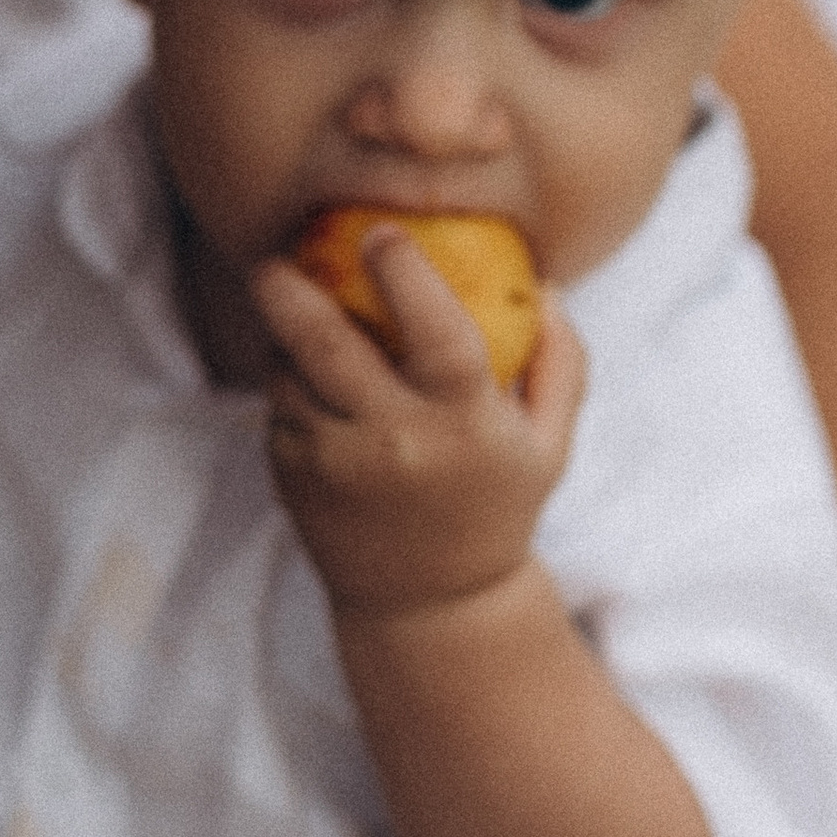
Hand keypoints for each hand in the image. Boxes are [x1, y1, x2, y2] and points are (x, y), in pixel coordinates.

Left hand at [251, 231, 585, 618]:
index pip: (435, 330)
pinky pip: (278, 411)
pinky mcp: (296, 483)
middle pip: (323, 343)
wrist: (431, 603)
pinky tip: (307, 381)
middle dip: (287, 288)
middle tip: (276, 259)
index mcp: (465, 423)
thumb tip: (544, 282)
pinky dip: (286, 386)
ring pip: (287, 374)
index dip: (404, 271)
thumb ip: (560, 363)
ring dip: (283, 337)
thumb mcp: (548, 444)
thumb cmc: (496, 506)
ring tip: (294, 316)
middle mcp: (395, 442)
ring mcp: (338, 465)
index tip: (382, 233)